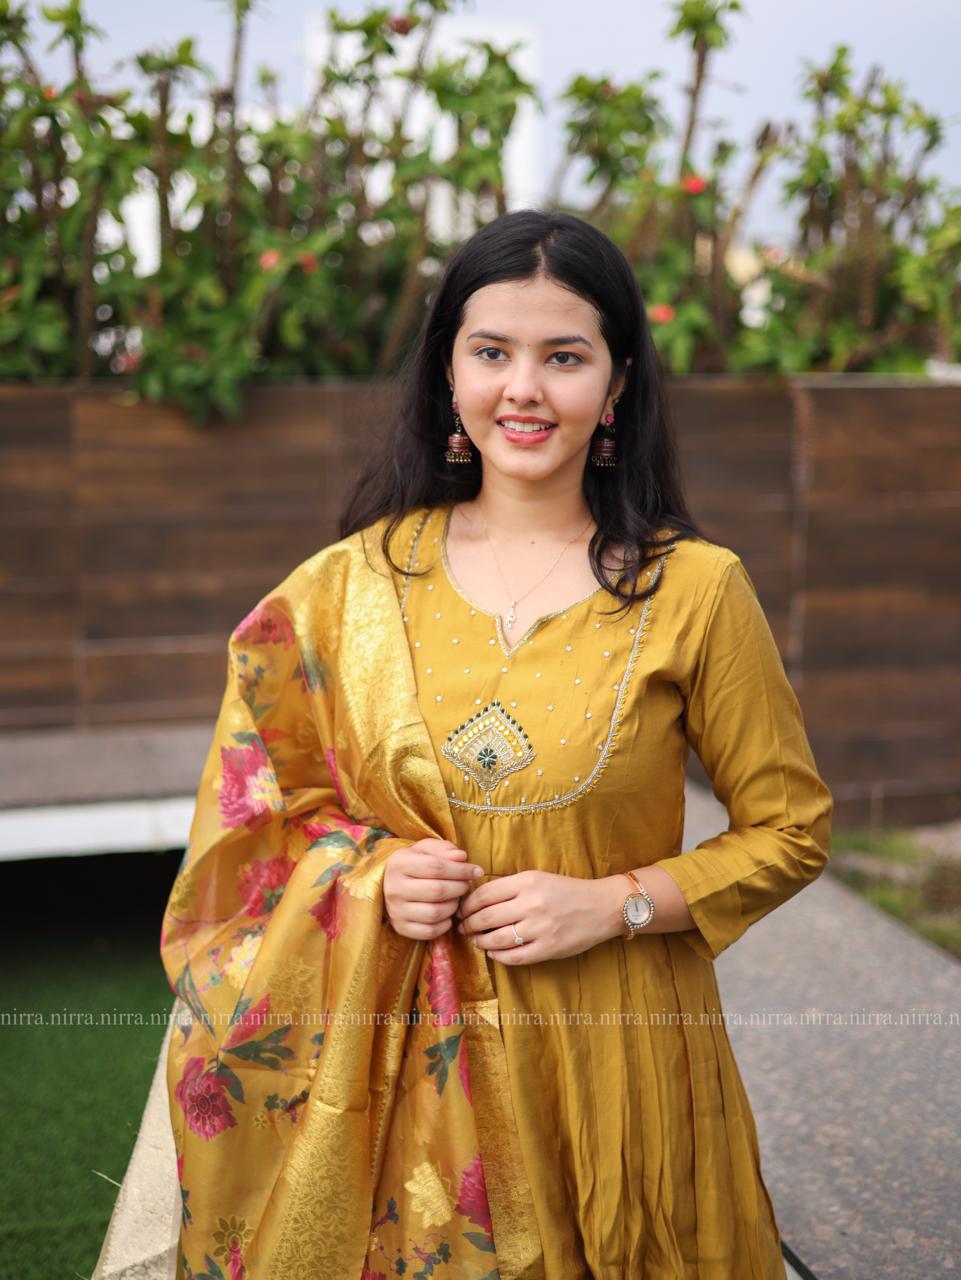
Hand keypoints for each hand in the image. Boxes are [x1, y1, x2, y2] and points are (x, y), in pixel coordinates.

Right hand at [384, 838, 483, 940]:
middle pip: (437, 891)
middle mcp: (394, 889)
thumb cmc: (416, 863)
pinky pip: (430, 931)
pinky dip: (444, 924)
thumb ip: (445, 849)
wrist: (391, 884)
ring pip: (435, 913)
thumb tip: (462, 857)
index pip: (436, 867)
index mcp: (399, 864)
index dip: (461, 870)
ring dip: (453, 906)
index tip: (477, 871)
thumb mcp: (427, 849)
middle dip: (459, 888)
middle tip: (466, 884)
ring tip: (456, 898)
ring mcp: (396, 911)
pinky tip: (447, 913)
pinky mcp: (401, 928)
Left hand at [455, 870, 611, 964]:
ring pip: (496, 939)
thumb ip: (510, 887)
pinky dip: (498, 956)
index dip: (466, 905)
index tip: (461, 910)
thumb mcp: (537, 878)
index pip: (483, 895)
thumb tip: (476, 901)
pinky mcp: (548, 948)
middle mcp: (532, 904)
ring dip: (480, 942)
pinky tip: (494, 952)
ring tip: (477, 940)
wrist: (602, 906)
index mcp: (527, 882)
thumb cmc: (566, 891)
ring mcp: (540, 928)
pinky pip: (514, 957)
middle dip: (468, 925)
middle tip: (463, 928)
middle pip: (485, 918)